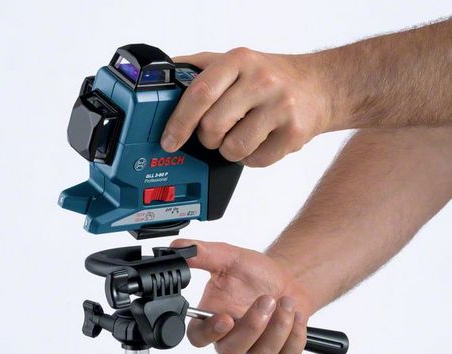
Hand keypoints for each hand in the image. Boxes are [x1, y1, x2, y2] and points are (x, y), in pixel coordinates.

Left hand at [162, 48, 329, 166]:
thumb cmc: (272, 76)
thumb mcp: (236, 61)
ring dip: (229, 150)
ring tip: (241, 135)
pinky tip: (260, 141)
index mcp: (239, 61)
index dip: (179, 122)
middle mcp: (261, 81)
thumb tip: (163, 77)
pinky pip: (255, 161)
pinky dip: (251, 158)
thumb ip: (199, 68)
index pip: (200, 94)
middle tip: (214, 134)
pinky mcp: (294, 133)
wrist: (322, 86)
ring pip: (233, 149)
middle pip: (213, 127)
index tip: (170, 140)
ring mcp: (280, 108)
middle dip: (207, 138)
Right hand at [171, 239, 313, 353]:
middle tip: (266, 300)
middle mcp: (230, 339)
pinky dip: (294, 336)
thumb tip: (178, 247)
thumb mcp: (228, 258)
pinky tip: (295, 315)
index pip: (198, 337)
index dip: (209, 332)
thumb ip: (201, 253)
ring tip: (285, 301)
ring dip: (277, 328)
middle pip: (230, 350)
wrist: (286, 281)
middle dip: (251, 326)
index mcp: (212, 319)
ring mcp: (254, 351)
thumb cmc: (254, 274)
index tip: (225, 318)